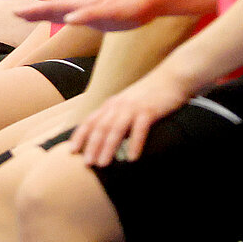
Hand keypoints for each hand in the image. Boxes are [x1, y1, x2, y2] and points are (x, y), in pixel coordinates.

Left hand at [16, 0, 163, 31]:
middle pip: (58, 7)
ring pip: (71, 8)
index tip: (18, 14)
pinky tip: (70, 19)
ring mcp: (98, 5)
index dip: (38, 11)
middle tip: (15, 13)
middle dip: (36, 11)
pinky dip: (81, 16)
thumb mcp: (106, 16)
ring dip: (52, 11)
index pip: (57, 10)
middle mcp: (88, 3)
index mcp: (86, 7)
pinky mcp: (111, 9)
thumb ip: (92, 18)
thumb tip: (80, 23)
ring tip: (32, 12)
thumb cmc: (130, 6)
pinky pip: (94, 13)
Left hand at [64, 65, 193, 166]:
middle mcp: (119, 105)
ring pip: (116, 129)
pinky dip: (135, 143)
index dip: (80, 136)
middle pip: (101, 127)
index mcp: (111, 104)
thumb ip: (117, 116)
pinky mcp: (149, 110)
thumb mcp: (128, 103)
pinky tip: (133, 158)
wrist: (171, 77)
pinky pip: (140, 129)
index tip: (71, 151)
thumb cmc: (150, 94)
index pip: (90, 121)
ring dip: (108, 147)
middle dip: (92, 146)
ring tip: (103, 164)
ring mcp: (133, 107)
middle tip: (87, 164)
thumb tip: (107, 137)